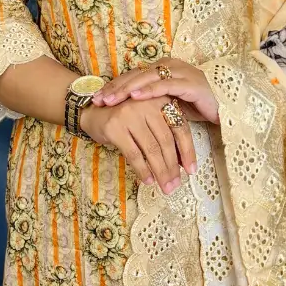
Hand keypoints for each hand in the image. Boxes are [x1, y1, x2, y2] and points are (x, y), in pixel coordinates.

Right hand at [80, 96, 196, 195]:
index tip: (192, 171)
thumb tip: (183, 163)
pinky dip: (142, 169)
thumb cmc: (126, 117)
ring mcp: (130, 114)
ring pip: (152, 149)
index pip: (180, 127)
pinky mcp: (115, 127)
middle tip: (176, 185)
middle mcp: (147, 104)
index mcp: (160, 99)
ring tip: (165, 187)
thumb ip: (165, 132)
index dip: (188, 150)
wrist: (93, 111)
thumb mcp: (149, 118)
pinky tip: (148, 180)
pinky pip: (134, 153)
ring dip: (160, 171)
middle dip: (173, 166)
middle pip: (166, 140)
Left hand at [91, 58, 219, 124]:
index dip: (115, 85)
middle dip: (115, 88)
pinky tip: (135, 97)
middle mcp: (170, 66)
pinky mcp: (190, 83)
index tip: (96, 97)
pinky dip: (149, 90)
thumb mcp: (168, 104)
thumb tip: (126, 112)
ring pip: (147, 78)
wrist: (226, 106)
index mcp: (163, 68)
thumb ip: (151, 103)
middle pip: (136, 75)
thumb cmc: (196, 106)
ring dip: (127, 89)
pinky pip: (165, 86)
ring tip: (110, 99)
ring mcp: (180, 72)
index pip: (133, 75)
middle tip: (97, 100)